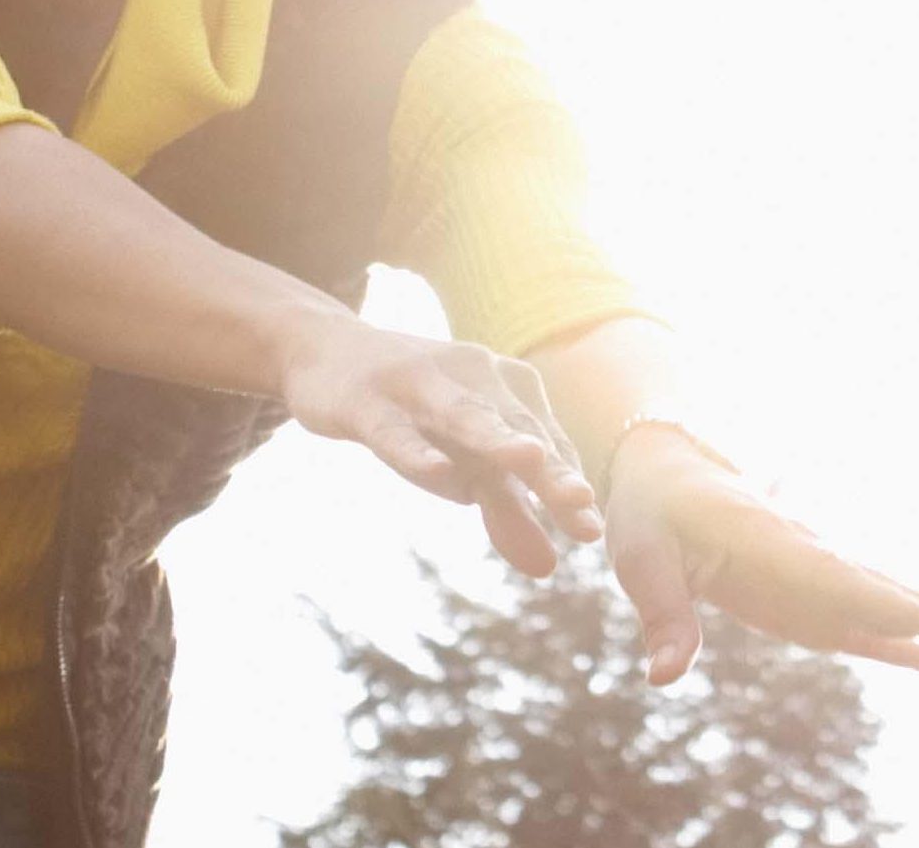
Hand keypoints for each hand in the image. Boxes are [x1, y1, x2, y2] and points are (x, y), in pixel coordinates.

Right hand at [269, 300, 600, 575]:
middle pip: (516, 430)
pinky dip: (417, 451)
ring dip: (497, 439)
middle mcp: (471, 378)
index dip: (567, 485)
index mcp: (504, 388)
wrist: (326, 350)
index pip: (545, 443)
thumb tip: (549, 567)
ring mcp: (418, 386)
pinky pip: (395, 432)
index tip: (592, 533)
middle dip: (550, 469)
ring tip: (532, 461)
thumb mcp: (461, 460)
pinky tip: (438, 473)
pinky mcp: (368, 402)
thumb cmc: (410, 408)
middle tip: (583, 506)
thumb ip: (506, 511)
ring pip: (464, 418)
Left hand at [604, 427, 918, 684]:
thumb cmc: (651, 510)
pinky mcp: (806, 600)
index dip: (879, 602)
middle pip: (878, 589)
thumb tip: (665, 675)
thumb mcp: (640, 557)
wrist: (666, 467)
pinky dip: (903, 645)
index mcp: (770, 542)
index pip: (832, 578)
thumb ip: (662, 613)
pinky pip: (862, 625)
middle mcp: (805, 559)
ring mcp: (811, 580)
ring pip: (883, 605)